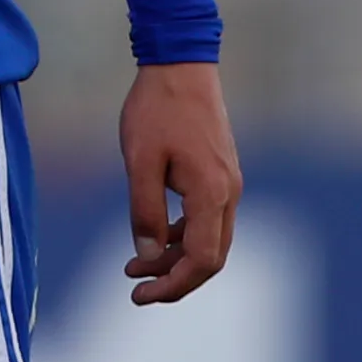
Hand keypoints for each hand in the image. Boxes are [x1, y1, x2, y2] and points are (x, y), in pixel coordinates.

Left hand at [119, 62, 240, 305]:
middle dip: (174, 279)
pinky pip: (205, 219)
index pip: (202, 260)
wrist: (180, 65)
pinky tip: (153, 235)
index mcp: (212, 194)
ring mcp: (227, 184)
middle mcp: (228, 194)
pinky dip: (180, 235)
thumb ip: (144, 211)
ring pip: (208, 239)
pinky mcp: (219, 174)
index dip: (173, 285)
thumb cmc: (156, 110)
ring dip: (174, 257)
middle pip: (210, 257)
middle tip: (135, 290)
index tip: (139, 296)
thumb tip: (147, 257)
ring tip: (133, 267)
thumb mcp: (139, 161)